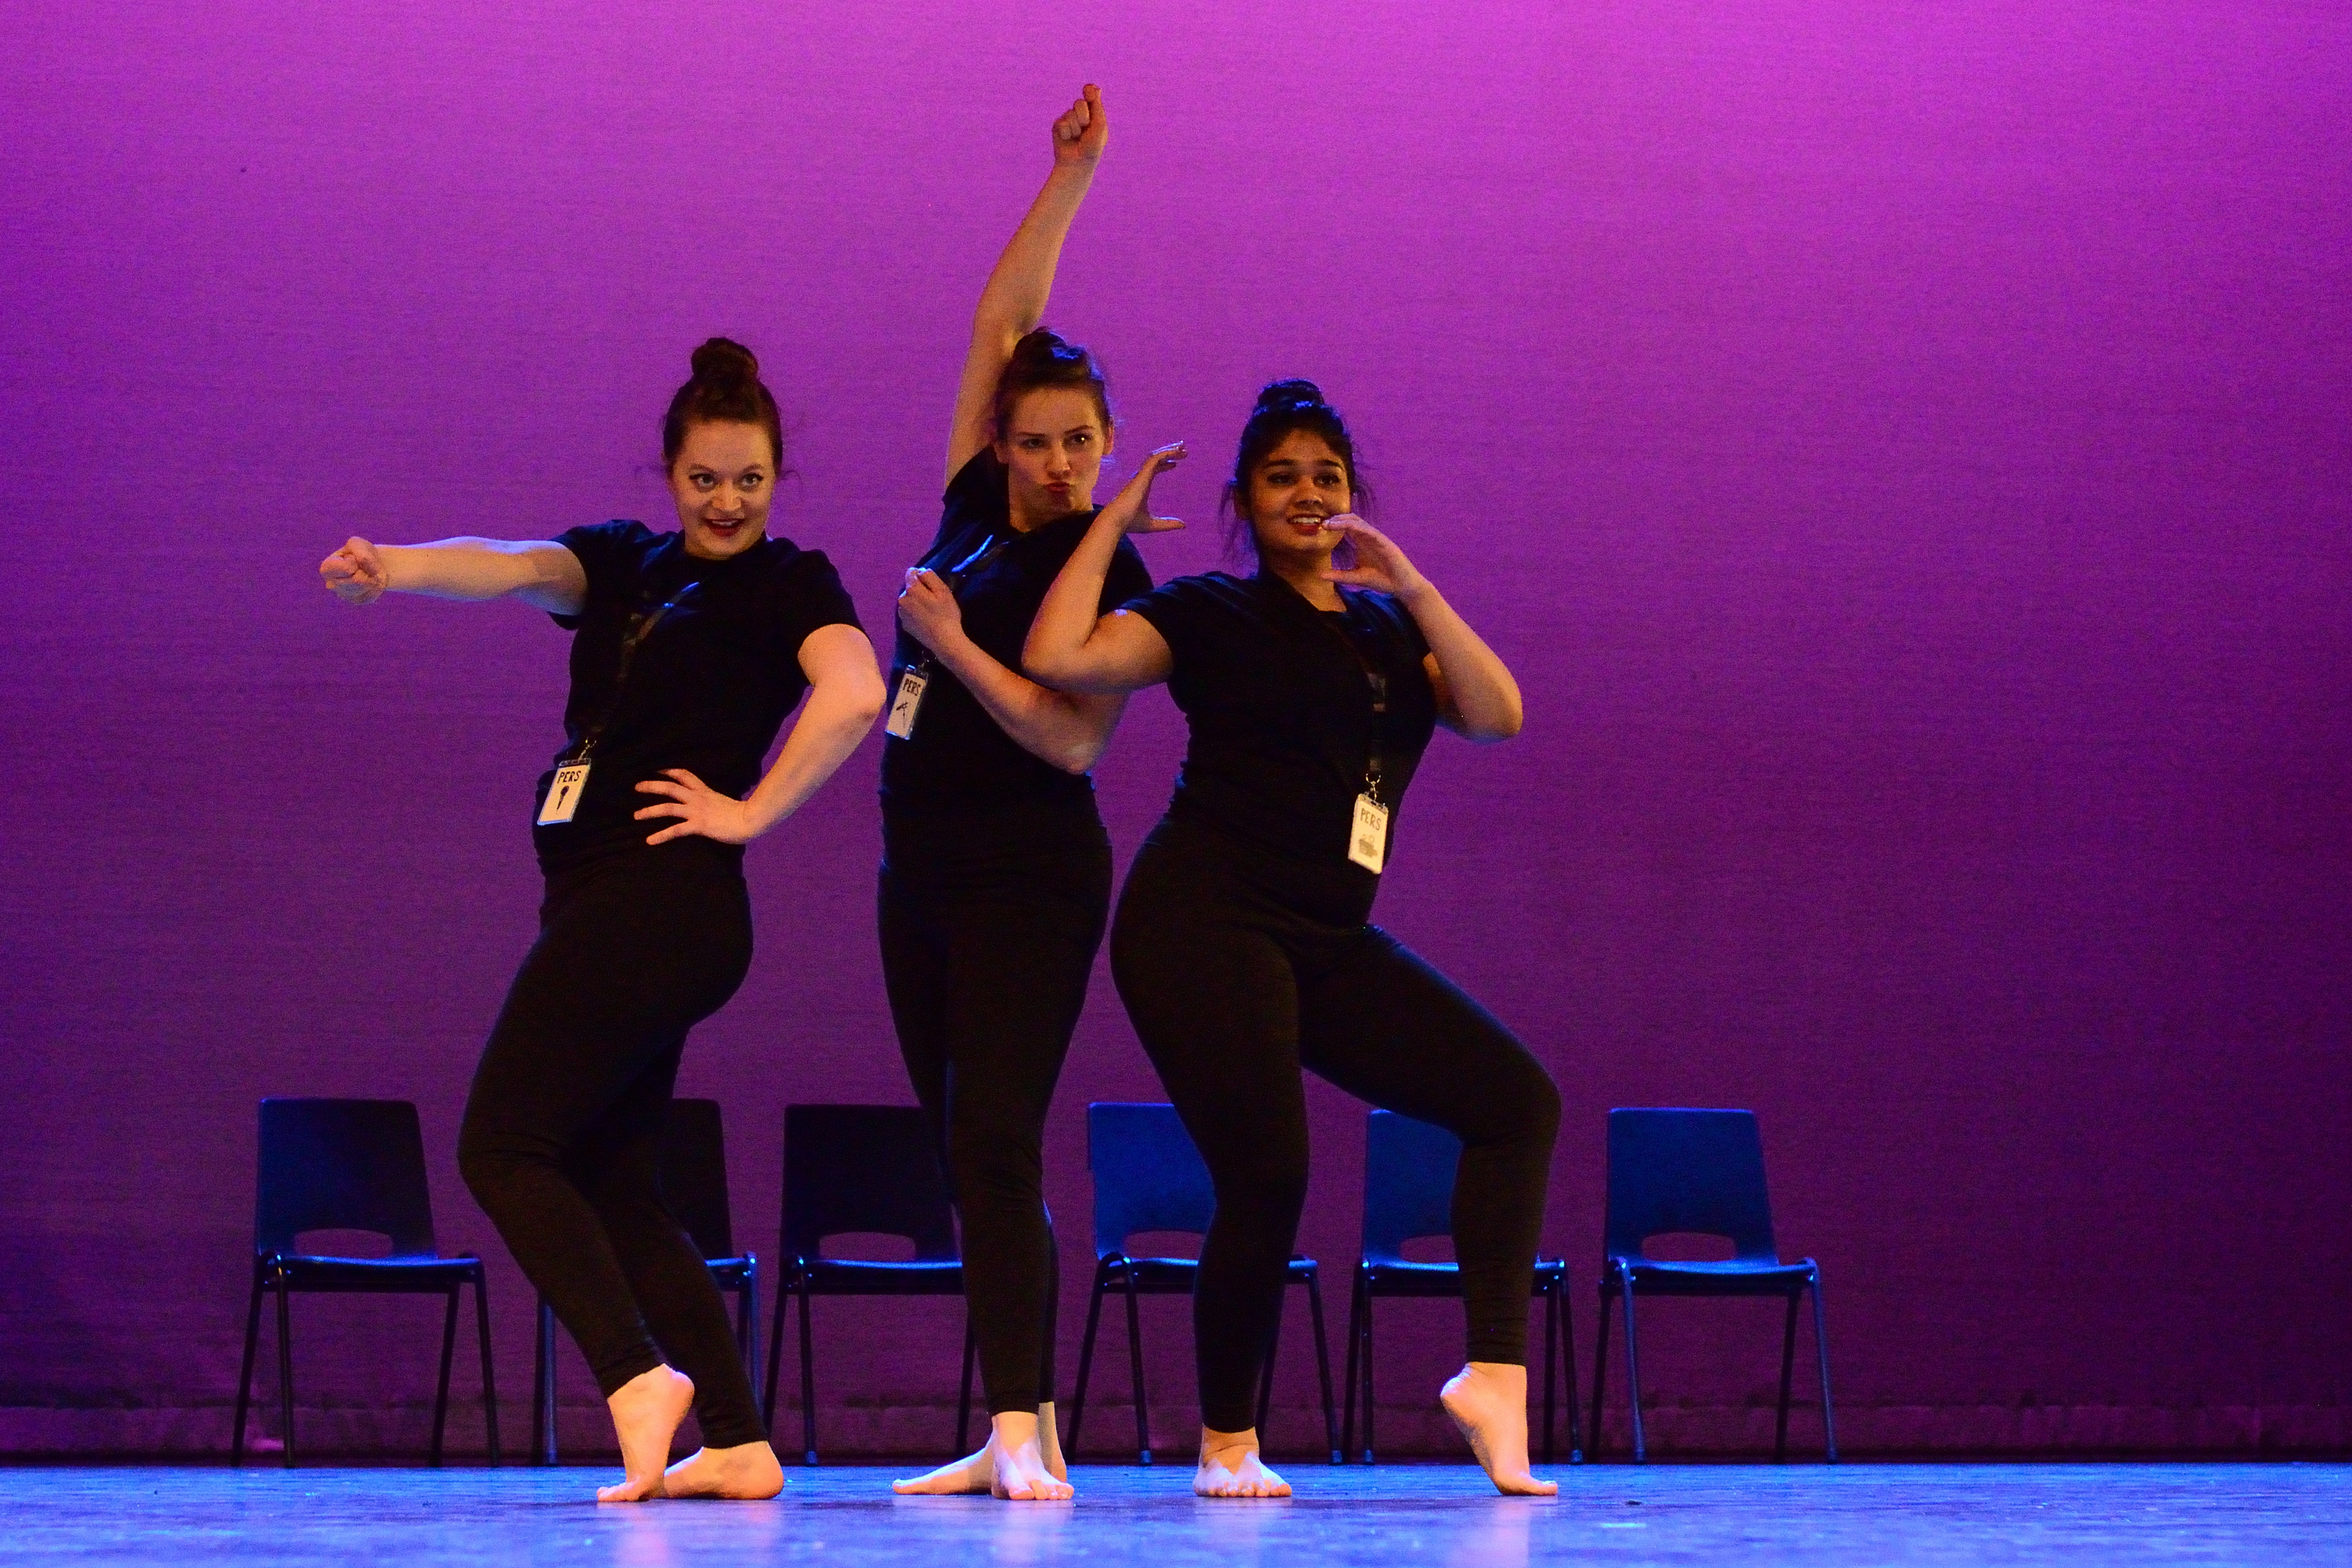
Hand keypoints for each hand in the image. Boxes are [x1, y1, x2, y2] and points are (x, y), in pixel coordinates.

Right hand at [321, 537, 388, 603]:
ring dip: (372, 577)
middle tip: (362, 567)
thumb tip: (366, 566)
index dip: (355, 562)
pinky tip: (370, 581)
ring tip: (367, 572)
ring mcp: (343, 595)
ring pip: (365, 588)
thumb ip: (360, 551)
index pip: (347, 569)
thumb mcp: (358, 544)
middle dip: (365, 570)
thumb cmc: (360, 552)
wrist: (373, 563)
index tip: (353, 559)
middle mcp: (331, 584)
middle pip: (357, 581)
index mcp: (326, 569)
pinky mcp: (356, 601)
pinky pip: (371, 595)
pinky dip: (376, 585)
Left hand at [634, 769, 761, 844]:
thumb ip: (713, 801)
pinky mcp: (698, 825)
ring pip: (668, 807)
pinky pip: (676, 830)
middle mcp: (697, 798)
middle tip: (636, 787)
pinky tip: (650, 841)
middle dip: (651, 786)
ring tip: (636, 815)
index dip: (668, 771)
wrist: (750, 819)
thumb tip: (709, 804)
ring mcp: (697, 811)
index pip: (684, 775)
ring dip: (649, 811)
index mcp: (704, 791)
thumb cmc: (743, 813)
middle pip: (670, 787)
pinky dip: (661, 835)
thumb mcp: (724, 801)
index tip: (656, 769)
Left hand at [896, 567, 966, 655]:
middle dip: (919, 590)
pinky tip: (925, 620)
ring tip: (930, 611)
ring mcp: (901, 613)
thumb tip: (920, 571)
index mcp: (911, 589)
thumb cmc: (946, 614)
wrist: (943, 641)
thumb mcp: (943, 590)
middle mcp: (902, 599)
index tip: (933, 585)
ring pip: (908, 600)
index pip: (911, 572)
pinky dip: (915, 613)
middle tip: (934, 600)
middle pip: (909, 588)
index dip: (922, 575)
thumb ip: (929, 576)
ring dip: (916, 602)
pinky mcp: (904, 625)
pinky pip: (909, 613)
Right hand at [1052, 84, 1106, 166]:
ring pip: (1070, 114)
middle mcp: (1081, 114)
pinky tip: (1068, 140)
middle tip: (1086, 129)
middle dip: (1084, 116)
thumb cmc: (1092, 147)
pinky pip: (1061, 123)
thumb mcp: (1099, 126)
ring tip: (1077, 138)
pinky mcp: (1058, 126)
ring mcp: (1069, 119)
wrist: (1078, 163)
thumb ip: (1097, 107)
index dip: (1089, 91)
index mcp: (1094, 113)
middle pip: (1079, 103)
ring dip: (1075, 128)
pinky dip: (1067, 133)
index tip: (1089, 92)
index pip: (1091, 94)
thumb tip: (1097, 88)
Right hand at [1098, 442, 1187, 535]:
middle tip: (1182, 449)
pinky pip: (1155, 459)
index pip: (1153, 470)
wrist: (1118, 521)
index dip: (1164, 465)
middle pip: (1155, 460)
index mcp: (1141, 486)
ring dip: (1169, 450)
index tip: (1175, 464)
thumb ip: (1168, 523)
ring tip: (1182, 447)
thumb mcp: (1153, 524)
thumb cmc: (1130, 522)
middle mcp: (1140, 477)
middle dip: (1168, 452)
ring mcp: (1140, 475)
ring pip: (1155, 456)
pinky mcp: (1141, 474)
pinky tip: (1176, 452)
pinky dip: (1166, 453)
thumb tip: (1183, 525)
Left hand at [1320, 516, 1429, 598]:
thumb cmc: (1382, 580)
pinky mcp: (1385, 543)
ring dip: (1345, 521)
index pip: (1347, 526)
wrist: (1401, 586)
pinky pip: (1372, 532)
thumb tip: (1320, 575)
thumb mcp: (1356, 578)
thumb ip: (1340, 575)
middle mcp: (1368, 537)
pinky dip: (1360, 528)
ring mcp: (1377, 538)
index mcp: (1362, 542)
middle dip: (1337, 519)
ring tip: (1331, 524)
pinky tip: (1350, 528)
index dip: (1334, 524)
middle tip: (1323, 524)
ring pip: (1360, 523)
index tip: (1321, 527)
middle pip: (1352, 520)